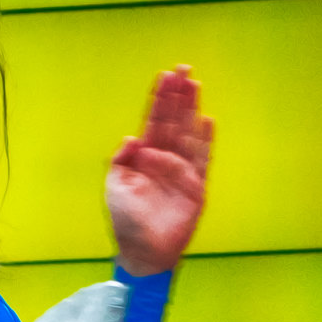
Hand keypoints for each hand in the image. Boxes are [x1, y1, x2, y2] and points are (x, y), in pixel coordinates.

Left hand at [106, 66, 211, 278]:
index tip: (165, 76)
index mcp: (144, 156)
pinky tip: (206, 120)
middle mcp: (164, 159)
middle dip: (177, 96)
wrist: (143, 252)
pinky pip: (202, 159)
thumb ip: (120, 162)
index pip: (153, 122)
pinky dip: (204, 141)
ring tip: (195, 85)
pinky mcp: (195, 187)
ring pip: (188, 133)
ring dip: (191, 109)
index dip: (159, 100)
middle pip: (173, 121)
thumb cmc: (126, 221)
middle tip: (183, 70)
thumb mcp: (115, 188)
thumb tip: (132, 138)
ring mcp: (182, 171)